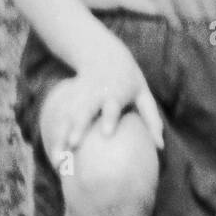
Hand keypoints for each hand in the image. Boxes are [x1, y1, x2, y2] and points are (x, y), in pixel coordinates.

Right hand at [45, 37, 163, 158]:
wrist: (103, 55)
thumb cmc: (129, 81)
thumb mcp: (143, 94)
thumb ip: (152, 119)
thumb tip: (160, 146)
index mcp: (115, 92)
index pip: (112, 105)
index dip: (109, 118)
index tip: (106, 133)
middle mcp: (95, 95)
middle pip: (84, 111)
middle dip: (78, 127)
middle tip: (73, 145)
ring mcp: (78, 98)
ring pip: (67, 118)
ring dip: (60, 138)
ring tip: (57, 161)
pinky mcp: (67, 102)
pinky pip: (59, 121)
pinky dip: (55, 138)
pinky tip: (54, 158)